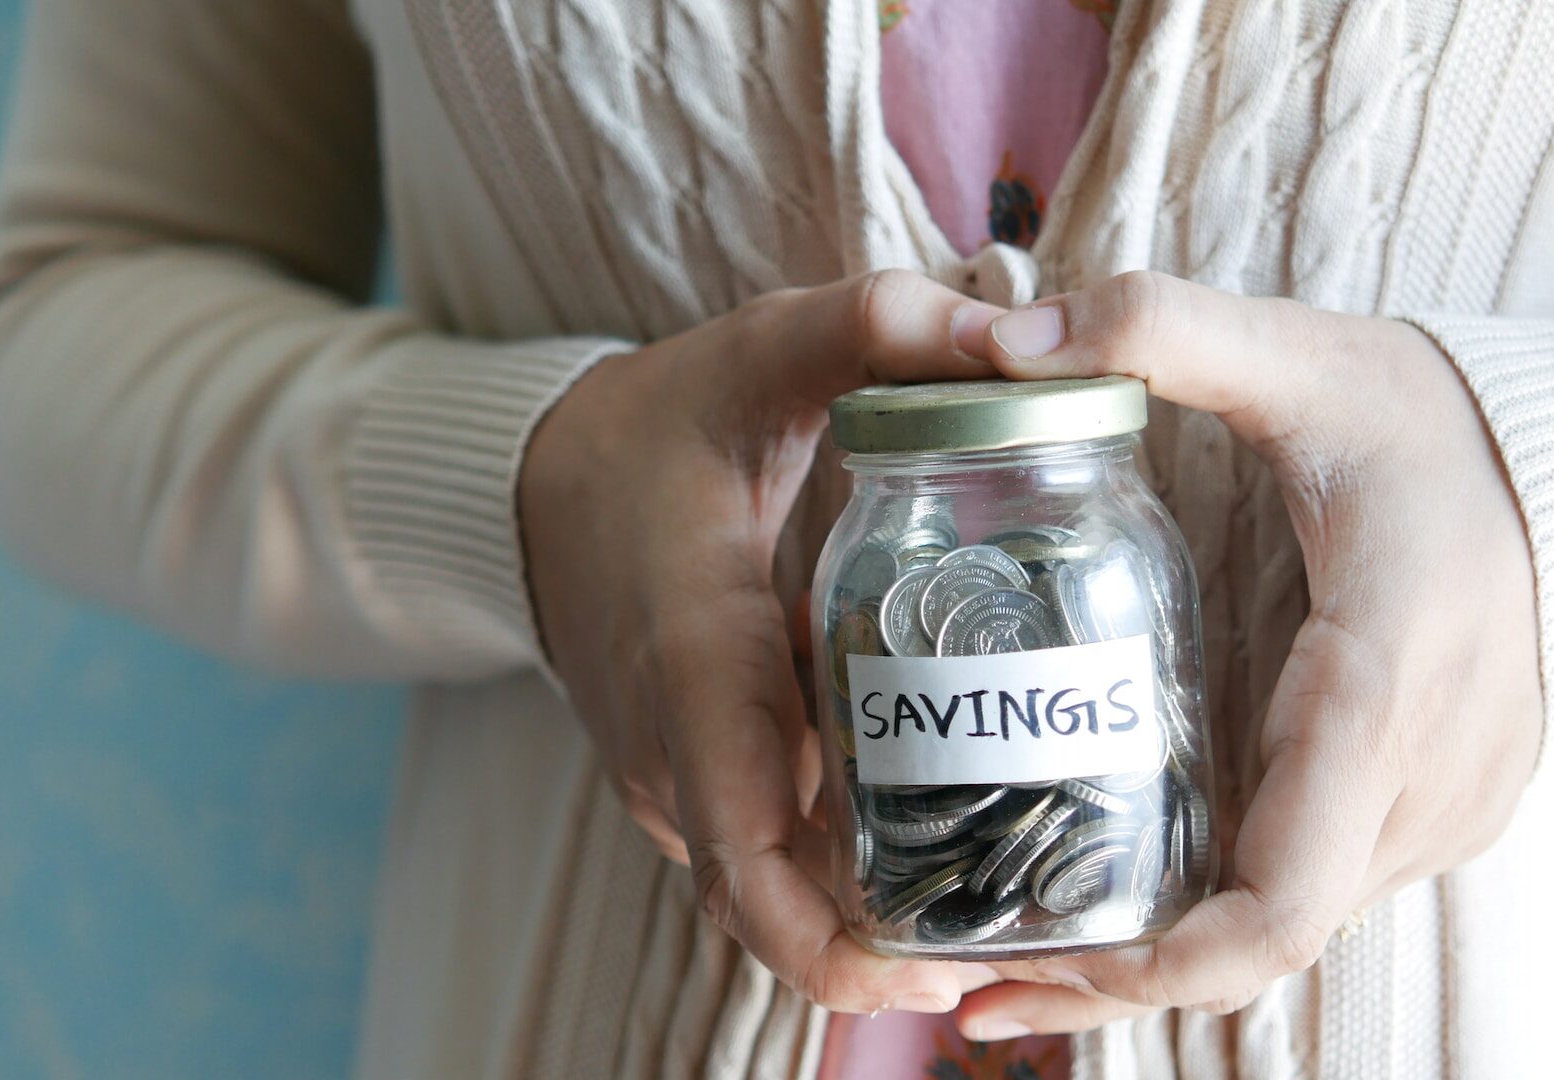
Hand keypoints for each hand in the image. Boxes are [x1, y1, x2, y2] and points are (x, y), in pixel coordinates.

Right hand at [520, 271, 1004, 1013]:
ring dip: (872, 911)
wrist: (532, 481)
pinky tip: (936, 826)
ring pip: (772, 889)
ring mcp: (669, 777)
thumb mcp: (760, 353)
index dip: (840, 950)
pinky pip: (762, 850)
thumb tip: (1020, 337)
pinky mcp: (680, 778)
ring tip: (1006, 889)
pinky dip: (838, 864)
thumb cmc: (654, 426)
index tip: (946, 968)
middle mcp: (672, 752)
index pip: (751, 865)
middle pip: (776, 911)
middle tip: (1019, 935)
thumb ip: (877, 328)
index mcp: (695, 666)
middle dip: (889, 950)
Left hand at [953, 272, 1541, 1036]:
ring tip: (1007, 953)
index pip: (1279, 899)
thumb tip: (1005, 336)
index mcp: (1379, 689)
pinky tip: (1112, 899)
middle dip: (1116, 977)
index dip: (1158, 964)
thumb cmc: (1432, 419)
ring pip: (1282, 932)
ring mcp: (1437, 809)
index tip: (1035, 967)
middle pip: (1258, 944)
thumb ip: (1162, 330)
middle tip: (966, 984)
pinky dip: (1211, 917)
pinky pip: (1308, 891)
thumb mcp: (1303, 357)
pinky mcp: (1429, 808)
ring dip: (1155, 957)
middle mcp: (1421, 783)